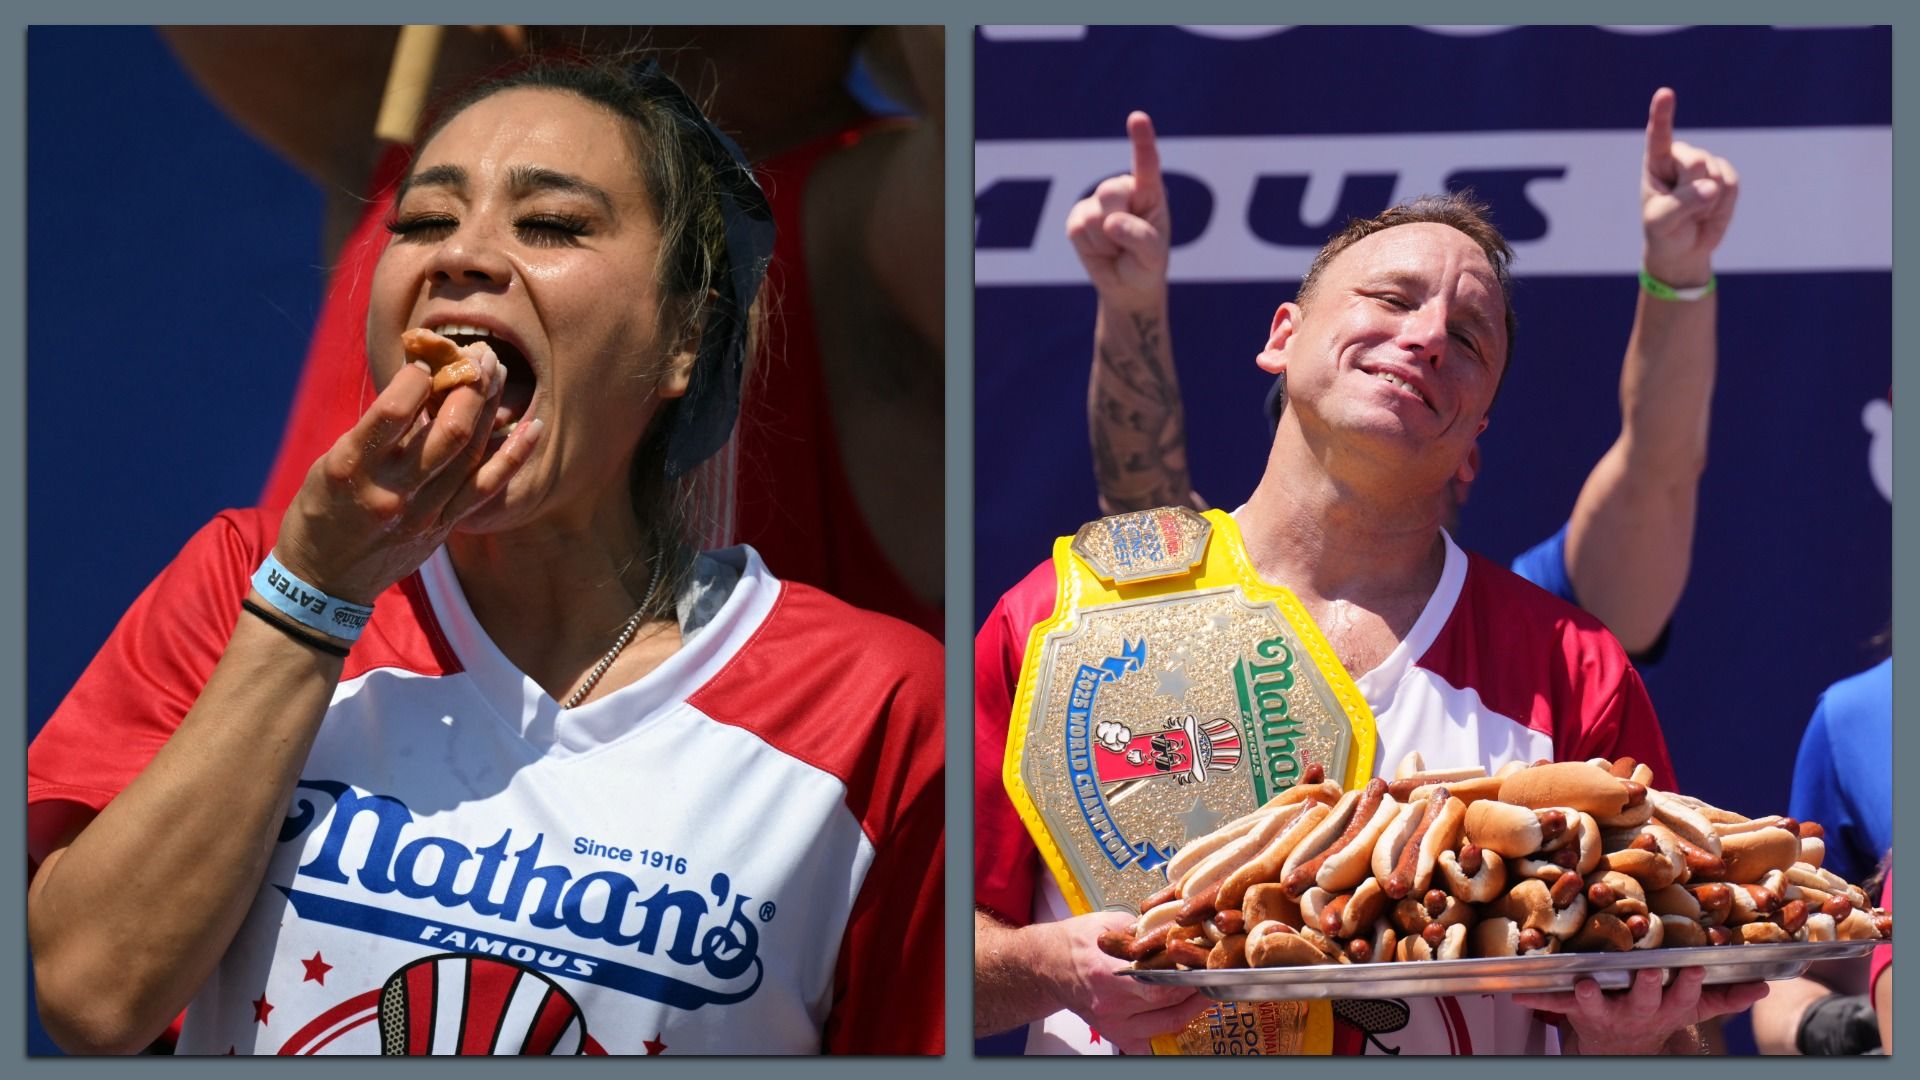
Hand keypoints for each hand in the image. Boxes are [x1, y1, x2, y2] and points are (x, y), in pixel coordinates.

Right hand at [274, 343, 542, 604]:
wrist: (324, 582)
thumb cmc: (320, 511)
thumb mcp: (330, 463)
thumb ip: (375, 431)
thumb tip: (421, 383)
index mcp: (352, 467)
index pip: (396, 412)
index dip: (420, 376)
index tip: (430, 356)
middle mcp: (392, 491)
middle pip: (449, 431)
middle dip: (471, 384)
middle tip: (480, 354)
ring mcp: (422, 513)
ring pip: (472, 453)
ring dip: (491, 406)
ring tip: (499, 371)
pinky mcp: (442, 527)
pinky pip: (486, 486)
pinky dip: (513, 454)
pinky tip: (534, 426)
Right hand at [1050, 910, 1210, 1053]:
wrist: (1048, 964)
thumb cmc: (1077, 940)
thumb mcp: (1111, 922)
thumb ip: (1145, 928)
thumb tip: (1179, 927)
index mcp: (1107, 970)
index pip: (1161, 981)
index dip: (1190, 973)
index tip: (1207, 961)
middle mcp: (1111, 1002)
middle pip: (1169, 1003)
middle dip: (1197, 988)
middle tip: (1213, 974)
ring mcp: (1113, 1023)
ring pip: (1167, 1024)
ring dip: (1191, 1008)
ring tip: (1205, 991)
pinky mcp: (1114, 1034)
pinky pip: (1148, 1043)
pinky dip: (1166, 1031)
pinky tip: (1179, 1013)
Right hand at [1066, 111, 1172, 308]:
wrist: (1127, 285)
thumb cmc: (1147, 264)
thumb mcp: (1154, 255)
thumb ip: (1140, 237)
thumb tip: (1111, 222)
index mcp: (1149, 190)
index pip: (1146, 163)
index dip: (1141, 140)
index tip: (1137, 118)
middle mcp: (1122, 188)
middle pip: (1110, 193)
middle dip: (1118, 223)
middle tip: (1128, 242)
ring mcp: (1097, 201)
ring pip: (1093, 216)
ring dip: (1105, 242)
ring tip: (1116, 248)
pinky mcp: (1077, 217)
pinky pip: (1078, 230)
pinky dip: (1090, 247)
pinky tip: (1101, 249)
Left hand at [1513, 966, 1767, 1053]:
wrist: (1618, 1046)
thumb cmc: (1656, 1011)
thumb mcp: (1690, 1008)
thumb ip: (1724, 997)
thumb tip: (1763, 985)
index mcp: (1666, 1006)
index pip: (1684, 995)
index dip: (1689, 984)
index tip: (1694, 966)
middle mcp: (1636, 1011)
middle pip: (1644, 999)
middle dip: (1647, 986)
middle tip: (1648, 970)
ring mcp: (1604, 1011)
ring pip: (1598, 1004)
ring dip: (1591, 994)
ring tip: (1584, 983)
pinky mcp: (1573, 1010)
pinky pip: (1553, 1003)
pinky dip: (1536, 997)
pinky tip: (1516, 992)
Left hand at [1641, 87, 1739, 287]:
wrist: (1684, 247)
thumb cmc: (1663, 231)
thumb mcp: (1662, 222)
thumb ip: (1682, 204)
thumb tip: (1711, 187)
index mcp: (1656, 162)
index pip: (1659, 136)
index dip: (1663, 114)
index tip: (1665, 93)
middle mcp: (1681, 157)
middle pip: (1696, 163)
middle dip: (1693, 191)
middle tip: (1682, 210)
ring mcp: (1706, 163)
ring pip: (1716, 175)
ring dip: (1708, 202)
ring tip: (1694, 212)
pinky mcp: (1726, 175)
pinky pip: (1732, 185)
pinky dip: (1723, 205)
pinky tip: (1710, 211)